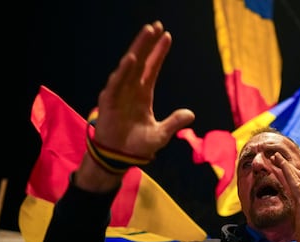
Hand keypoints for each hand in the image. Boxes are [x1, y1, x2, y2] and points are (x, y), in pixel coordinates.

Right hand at [76, 21, 194, 190]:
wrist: (119, 158)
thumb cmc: (138, 145)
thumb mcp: (161, 134)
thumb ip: (174, 122)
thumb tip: (191, 114)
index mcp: (143, 94)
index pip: (152, 68)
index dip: (159, 52)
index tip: (166, 36)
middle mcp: (130, 89)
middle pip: (140, 61)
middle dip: (147, 43)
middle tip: (155, 26)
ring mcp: (119, 94)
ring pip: (128, 67)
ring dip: (137, 50)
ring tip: (146, 35)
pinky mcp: (109, 102)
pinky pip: (116, 84)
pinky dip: (123, 72)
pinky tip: (131, 60)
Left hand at [270, 152, 299, 241]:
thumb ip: (299, 213)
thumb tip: (294, 210)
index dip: (291, 173)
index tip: (282, 165)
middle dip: (287, 165)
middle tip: (275, 156)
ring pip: (297, 177)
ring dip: (285, 165)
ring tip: (275, 157)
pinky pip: (295, 184)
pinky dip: (288, 173)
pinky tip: (280, 165)